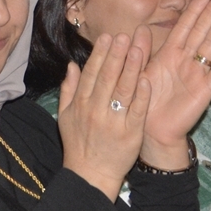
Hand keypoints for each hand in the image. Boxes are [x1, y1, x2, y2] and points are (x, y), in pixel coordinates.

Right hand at [57, 30, 151, 199]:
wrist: (90, 175)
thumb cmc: (78, 144)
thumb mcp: (65, 116)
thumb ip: (69, 89)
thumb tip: (72, 65)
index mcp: (80, 104)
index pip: (91, 73)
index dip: (100, 54)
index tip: (108, 37)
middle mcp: (95, 110)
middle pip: (108, 77)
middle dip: (116, 55)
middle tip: (124, 35)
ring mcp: (114, 122)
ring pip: (124, 90)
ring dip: (131, 68)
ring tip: (138, 49)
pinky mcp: (130, 134)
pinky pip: (137, 111)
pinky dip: (142, 95)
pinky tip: (146, 79)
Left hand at [138, 0, 210, 164]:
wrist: (152, 130)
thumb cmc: (144, 100)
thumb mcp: (140, 71)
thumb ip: (142, 51)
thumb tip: (139, 27)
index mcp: (169, 55)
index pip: (184, 28)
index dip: (194, 11)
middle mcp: (185, 62)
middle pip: (201, 32)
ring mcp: (197, 75)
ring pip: (210, 47)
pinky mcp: (204, 92)